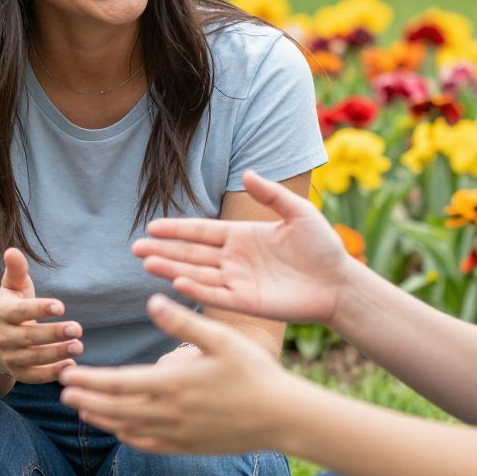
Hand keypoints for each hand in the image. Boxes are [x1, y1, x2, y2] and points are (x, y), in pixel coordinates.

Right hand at [0, 248, 81, 382]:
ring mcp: (10, 357)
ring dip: (57, 353)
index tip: (61, 306)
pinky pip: (35, 376)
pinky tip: (71, 365)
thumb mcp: (12, 288)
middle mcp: (4, 337)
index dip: (40, 309)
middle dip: (53, 334)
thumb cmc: (11, 307)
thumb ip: (16, 270)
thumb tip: (12, 250)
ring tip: (79, 346)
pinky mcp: (18, 374)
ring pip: (33, 358)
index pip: (21, 311)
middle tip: (78, 328)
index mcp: (3, 312)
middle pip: (28, 337)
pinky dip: (51, 374)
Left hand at [59, 294, 300, 454]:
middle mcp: (170, 413)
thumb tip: (152, 300)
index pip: (118, 383)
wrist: (283, 417)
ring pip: (129, 429)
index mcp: (173, 384)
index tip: (67, 375)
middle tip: (62, 392)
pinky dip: (129, 437)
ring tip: (82, 410)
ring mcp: (179, 434)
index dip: (89, 380)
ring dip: (102, 419)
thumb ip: (183, 321)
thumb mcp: (221, 338)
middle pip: (115, 409)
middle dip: (86, 400)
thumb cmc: (254, 372)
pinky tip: (121, 431)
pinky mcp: (190, 447)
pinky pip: (151, 445)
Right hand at [131, 170, 353, 325]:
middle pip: (191, 253)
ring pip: (197, 274)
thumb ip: (272, 195)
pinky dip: (197, 290)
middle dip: (163, 250)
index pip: (201, 232)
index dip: (177, 229)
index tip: (152, 226)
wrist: (340, 283)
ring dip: (172, 269)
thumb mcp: (298, 213)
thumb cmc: (322, 247)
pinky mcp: (248, 303)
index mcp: (242, 236)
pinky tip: (177, 282)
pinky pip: (216, 296)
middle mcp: (234, 259)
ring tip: (147, 263)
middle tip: (135, 247)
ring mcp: (239, 282)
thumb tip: (247, 172)